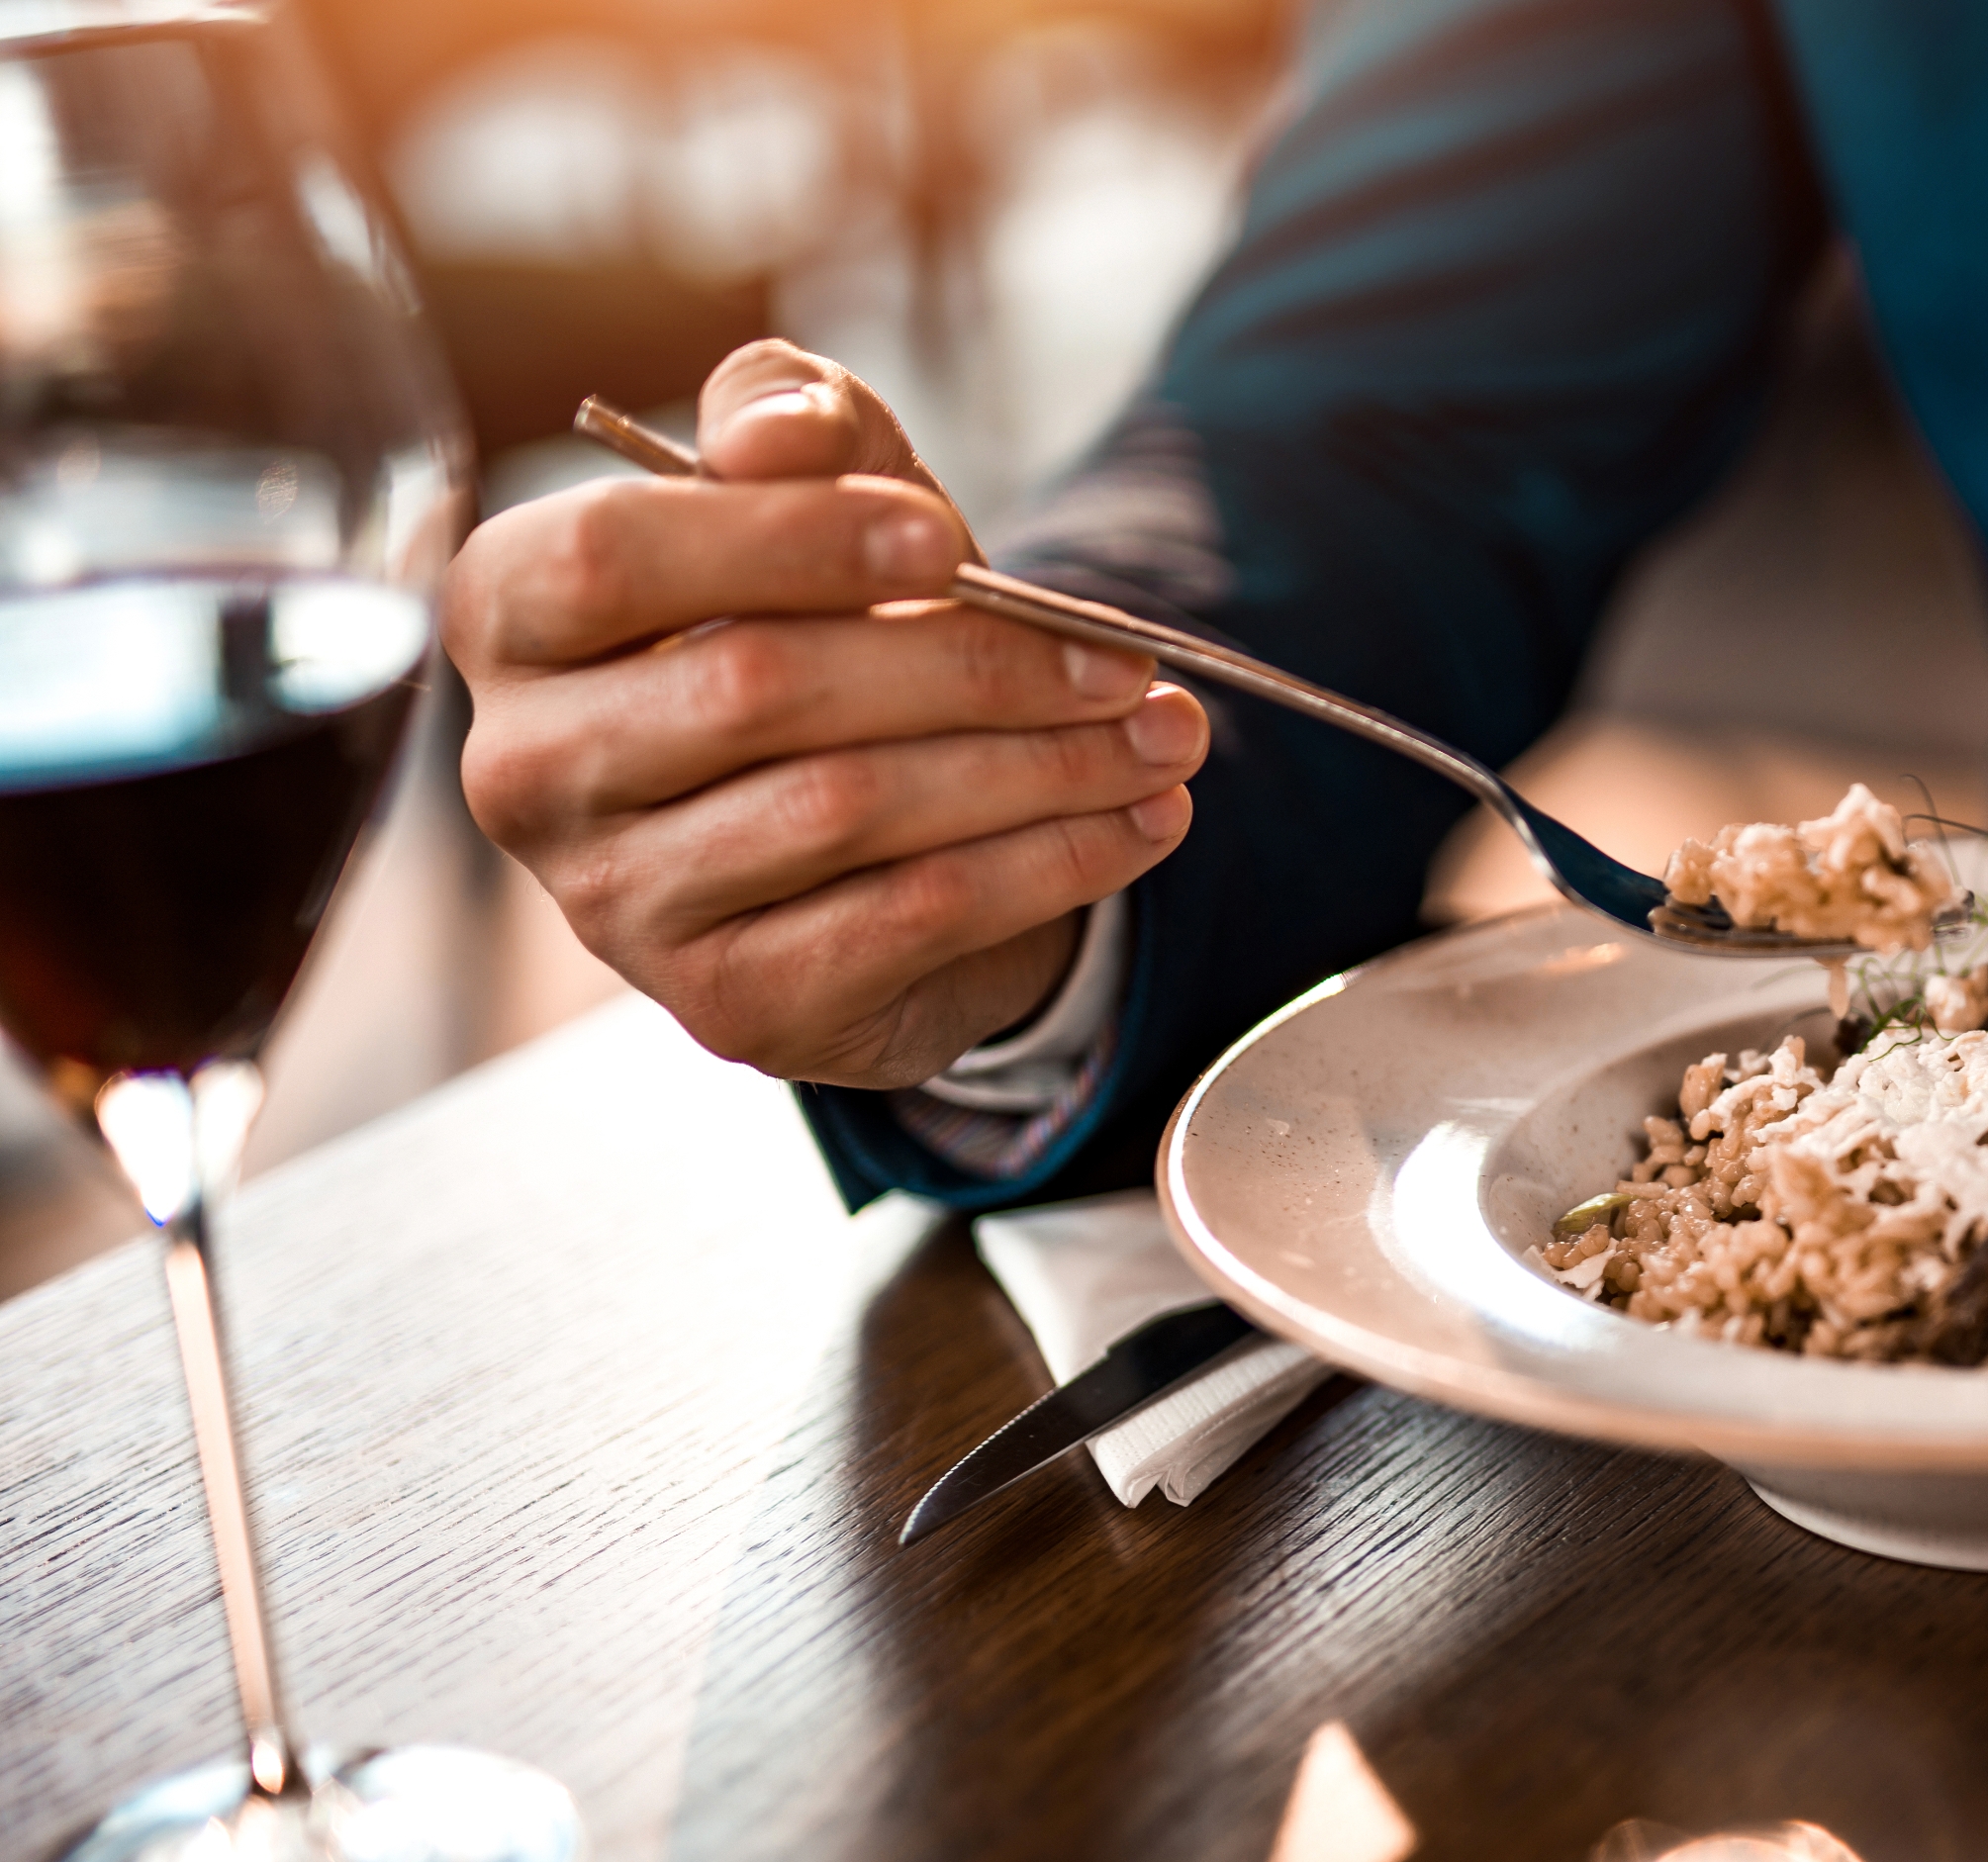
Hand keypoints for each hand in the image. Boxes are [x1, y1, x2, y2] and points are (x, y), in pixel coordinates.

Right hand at [447, 341, 1210, 1089]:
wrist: (857, 839)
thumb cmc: (819, 629)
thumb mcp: (816, 499)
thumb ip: (793, 422)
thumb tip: (780, 431)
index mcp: (512, 617)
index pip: (614, 560)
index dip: (787, 541)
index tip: (945, 538)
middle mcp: (528, 772)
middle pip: (758, 690)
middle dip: (970, 666)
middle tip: (1125, 658)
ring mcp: (621, 906)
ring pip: (848, 811)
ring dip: (1040, 770)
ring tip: (1163, 736)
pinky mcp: (730, 1004)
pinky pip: (908, 920)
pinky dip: (1046, 865)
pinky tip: (1137, 823)